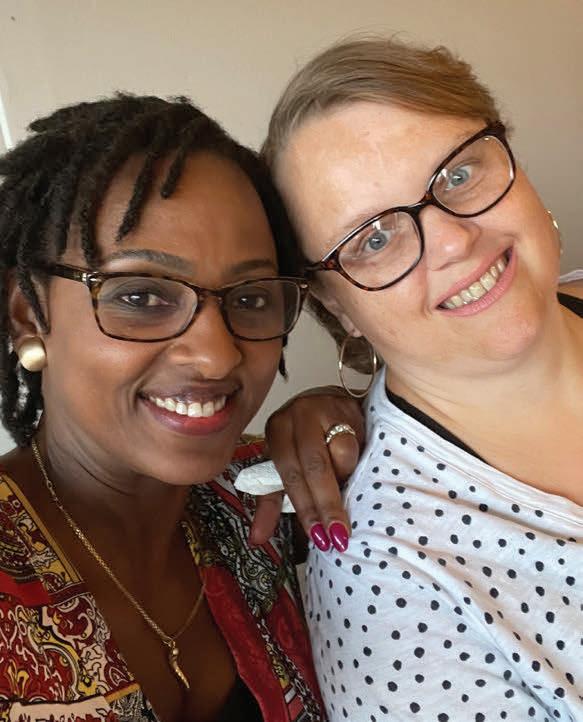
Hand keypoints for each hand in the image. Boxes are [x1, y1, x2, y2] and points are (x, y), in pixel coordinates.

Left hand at [250, 386, 364, 551]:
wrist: (334, 404)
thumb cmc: (306, 440)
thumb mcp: (285, 468)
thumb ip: (272, 502)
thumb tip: (256, 538)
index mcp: (276, 430)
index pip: (289, 475)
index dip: (305, 507)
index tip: (318, 536)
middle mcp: (297, 415)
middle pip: (313, 466)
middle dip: (326, 504)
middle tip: (338, 533)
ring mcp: (324, 407)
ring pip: (340, 454)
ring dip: (344, 477)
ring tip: (345, 480)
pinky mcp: (350, 406)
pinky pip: (356, 441)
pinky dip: (356, 460)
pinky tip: (356, 462)